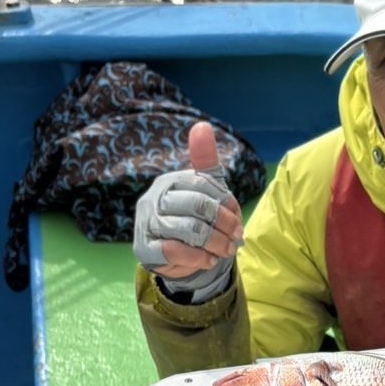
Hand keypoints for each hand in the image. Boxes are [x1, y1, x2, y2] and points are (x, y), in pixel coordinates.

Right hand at [133, 121, 243, 299]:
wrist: (177, 258)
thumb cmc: (194, 219)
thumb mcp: (206, 191)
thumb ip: (206, 161)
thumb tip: (202, 125)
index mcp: (171, 182)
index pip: (203, 185)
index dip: (225, 203)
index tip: (238, 219)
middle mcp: (155, 198)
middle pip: (197, 206)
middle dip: (223, 224)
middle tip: (237, 238)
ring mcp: (148, 223)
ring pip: (188, 229)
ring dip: (215, 243)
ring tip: (226, 251)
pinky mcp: (146, 247)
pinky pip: (173, 250)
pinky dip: (197, 257)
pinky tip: (209, 260)